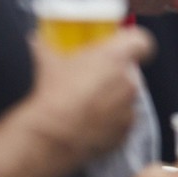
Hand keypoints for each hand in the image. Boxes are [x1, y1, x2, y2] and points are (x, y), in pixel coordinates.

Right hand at [28, 28, 153, 165]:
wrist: (51, 136)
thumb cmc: (53, 94)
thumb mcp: (47, 61)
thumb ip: (47, 46)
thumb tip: (35, 40)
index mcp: (116, 56)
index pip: (142, 42)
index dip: (133, 44)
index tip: (121, 48)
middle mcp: (129, 80)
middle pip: (130, 71)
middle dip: (114, 74)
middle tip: (92, 79)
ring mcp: (130, 107)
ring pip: (126, 97)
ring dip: (112, 98)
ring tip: (86, 105)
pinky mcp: (125, 131)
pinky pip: (122, 121)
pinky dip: (110, 121)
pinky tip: (89, 123)